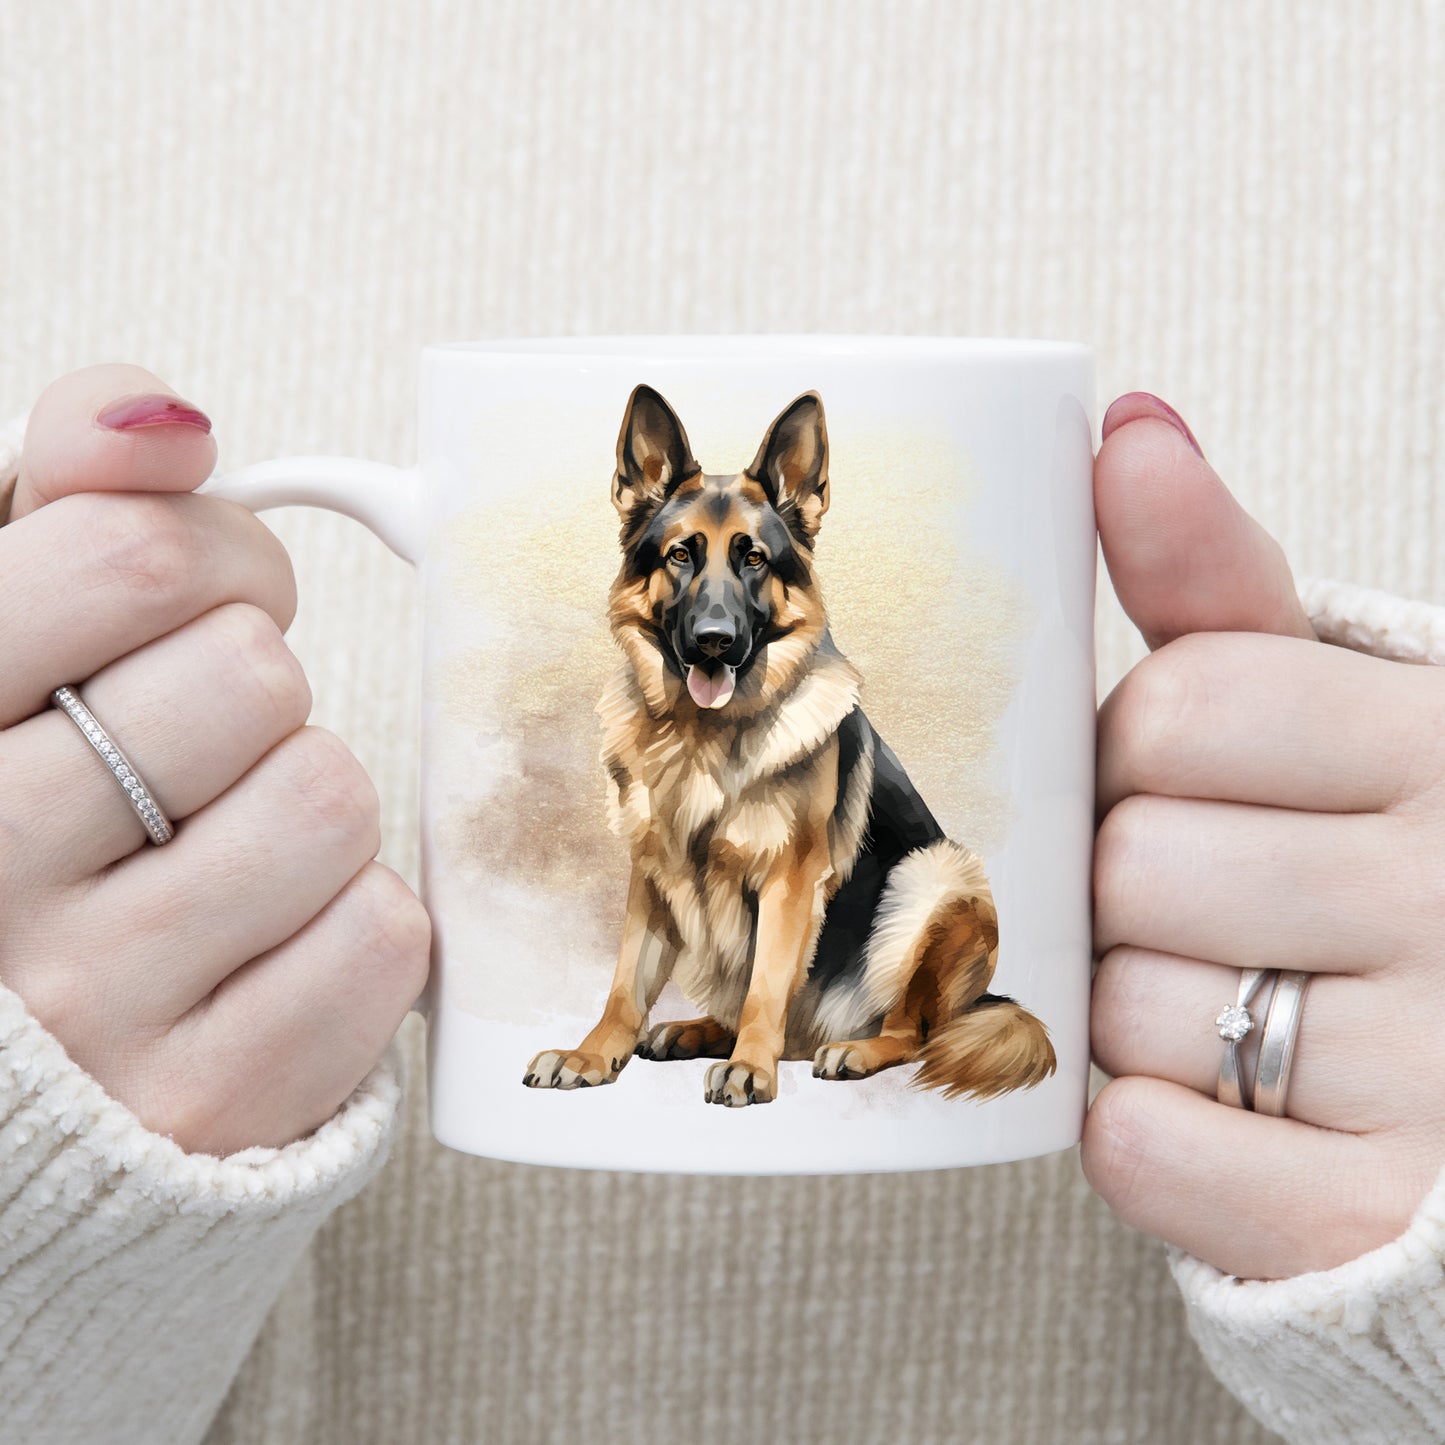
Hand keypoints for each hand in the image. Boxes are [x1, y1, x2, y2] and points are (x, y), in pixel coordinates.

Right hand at [0, 363, 428, 1155]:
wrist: (34, 1070)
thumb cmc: (33, 816)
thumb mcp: (7, 643)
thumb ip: (70, 503)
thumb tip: (167, 418)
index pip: (130, 559)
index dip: (212, 555)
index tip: (201, 597)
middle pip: (251, 674)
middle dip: (253, 686)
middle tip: (203, 741)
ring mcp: (95, 1008)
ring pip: (329, 797)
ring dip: (304, 802)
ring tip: (222, 847)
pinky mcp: (213, 1101)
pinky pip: (381, 935)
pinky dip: (351, 922)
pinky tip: (264, 942)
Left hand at [1081, 392, 1444, 1280]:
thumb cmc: (1369, 853)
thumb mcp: (1329, 700)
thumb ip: (1216, 579)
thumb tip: (1126, 427)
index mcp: (1438, 743)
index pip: (1182, 705)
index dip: (1139, 747)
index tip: (1181, 772)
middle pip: (1134, 860)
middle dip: (1129, 879)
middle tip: (1199, 898)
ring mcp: (1432, 1072)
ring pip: (1130, 1008)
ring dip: (1133, 1006)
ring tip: (1221, 996)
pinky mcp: (1367, 1215)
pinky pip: (1147, 1151)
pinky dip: (1142, 1132)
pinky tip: (1204, 1104)